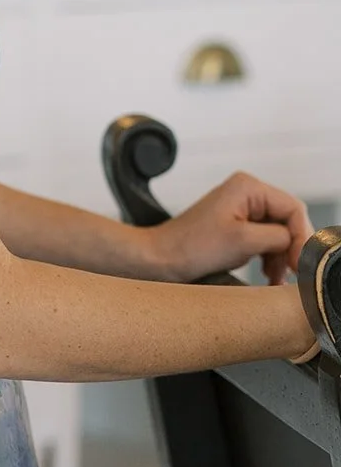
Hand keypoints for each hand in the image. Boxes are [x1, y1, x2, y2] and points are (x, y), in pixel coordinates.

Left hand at [147, 172, 313, 285]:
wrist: (163, 258)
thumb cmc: (193, 246)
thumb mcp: (244, 241)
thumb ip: (279, 237)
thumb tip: (299, 242)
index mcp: (248, 187)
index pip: (293, 208)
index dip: (301, 237)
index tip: (299, 264)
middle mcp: (247, 193)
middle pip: (288, 221)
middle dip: (291, 249)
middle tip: (291, 274)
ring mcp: (242, 209)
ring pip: (279, 234)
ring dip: (280, 258)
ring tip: (274, 279)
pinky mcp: (237, 226)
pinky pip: (265, 241)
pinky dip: (269, 259)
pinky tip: (267, 275)